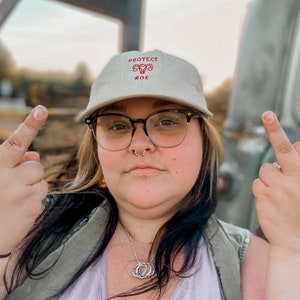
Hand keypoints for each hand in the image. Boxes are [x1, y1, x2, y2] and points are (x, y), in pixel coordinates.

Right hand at [0, 106, 48, 253]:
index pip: (16, 142)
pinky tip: (18, 210)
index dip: (31, 125)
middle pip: (37, 165)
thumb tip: (37, 154)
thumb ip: (15, 163)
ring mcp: (21, 192)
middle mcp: (8, 176)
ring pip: (42, 181)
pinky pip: (43, 196)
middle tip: (12, 189)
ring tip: (14, 201)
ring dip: (32, 189)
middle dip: (29, 174)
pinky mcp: (33, 206)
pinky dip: (34, 202)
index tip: (42, 110)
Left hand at [252, 111, 299, 252]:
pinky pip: (257, 183)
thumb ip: (298, 167)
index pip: (296, 150)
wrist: (295, 243)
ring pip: (265, 170)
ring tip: (279, 194)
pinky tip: (271, 202)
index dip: (283, 137)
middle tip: (268, 114)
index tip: (269, 115)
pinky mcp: (263, 196)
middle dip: (275, 130)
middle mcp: (296, 180)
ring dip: (269, 178)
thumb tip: (296, 145)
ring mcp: (279, 188)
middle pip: (283, 150)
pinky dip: (262, 189)